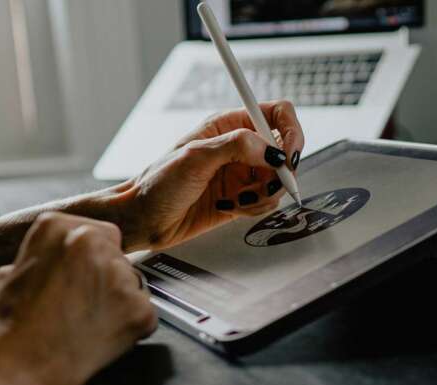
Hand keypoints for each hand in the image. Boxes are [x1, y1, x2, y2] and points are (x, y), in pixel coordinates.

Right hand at [0, 212, 156, 384]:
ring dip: (119, 302)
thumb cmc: (12, 326)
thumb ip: (48, 254)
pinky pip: (146, 315)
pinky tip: (104, 337)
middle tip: (84, 305)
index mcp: (59, 226)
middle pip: (119, 258)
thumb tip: (61, 257)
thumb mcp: (14, 271)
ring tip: (89, 323)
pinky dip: (131, 327)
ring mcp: (120, 275)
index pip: (100, 235)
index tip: (82, 277)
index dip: (92, 261)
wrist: (21, 367)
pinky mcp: (140, 308)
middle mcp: (93, 243)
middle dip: (107, 280)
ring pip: (133, 285)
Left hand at [117, 101, 304, 251]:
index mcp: (229, 125)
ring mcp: (243, 173)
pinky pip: (268, 202)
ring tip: (237, 199)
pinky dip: (255, 208)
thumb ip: (237, 147)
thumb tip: (272, 150)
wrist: (145, 219)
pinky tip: (231, 207)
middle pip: (284, 152)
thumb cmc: (158, 183)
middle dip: (279, 173)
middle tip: (261, 186)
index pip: (277, 115)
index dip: (291, 132)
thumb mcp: (196, 157)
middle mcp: (240, 147)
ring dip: (264, 194)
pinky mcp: (243, 197)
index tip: (288, 157)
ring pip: (279, 181)